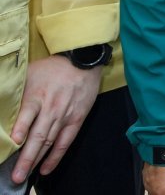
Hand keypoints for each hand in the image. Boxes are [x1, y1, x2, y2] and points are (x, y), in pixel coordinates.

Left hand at [9, 56, 102, 181]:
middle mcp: (51, 108)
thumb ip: (16, 91)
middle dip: (26, 158)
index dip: (21, 129)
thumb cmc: (52, 68)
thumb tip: (0, 106)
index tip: (13, 142)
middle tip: (16, 176)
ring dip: (37, 161)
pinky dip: (56, 156)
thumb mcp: (30, 73)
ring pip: (49, 142)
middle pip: (38, 136)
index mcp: (38, 95)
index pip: (28, 114)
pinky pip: (65, 141)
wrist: (83, 61)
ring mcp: (65, 115)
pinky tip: (45, 169)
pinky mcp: (76, 119)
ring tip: (25, 176)